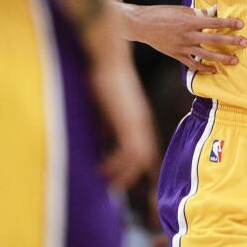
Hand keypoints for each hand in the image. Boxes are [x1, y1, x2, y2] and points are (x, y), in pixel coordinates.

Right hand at [82, 11, 157, 189]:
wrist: (108, 59)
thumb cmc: (103, 75)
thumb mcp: (107, 104)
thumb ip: (107, 122)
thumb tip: (102, 139)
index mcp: (139, 117)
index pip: (144, 147)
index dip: (135, 164)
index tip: (120, 176)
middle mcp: (143, 122)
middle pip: (145, 157)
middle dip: (130, 175)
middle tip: (114, 187)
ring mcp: (137, 123)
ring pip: (138, 159)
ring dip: (122, 174)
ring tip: (107, 184)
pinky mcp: (128, 123)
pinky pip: (127, 153)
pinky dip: (115, 165)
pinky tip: (101, 170)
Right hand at [126, 4, 245, 73]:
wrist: (141, 25)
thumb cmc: (161, 14)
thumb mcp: (180, 10)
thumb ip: (198, 13)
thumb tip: (214, 11)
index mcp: (189, 21)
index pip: (214, 22)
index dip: (228, 23)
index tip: (240, 24)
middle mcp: (188, 35)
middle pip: (214, 39)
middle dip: (230, 42)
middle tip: (244, 43)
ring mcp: (182, 47)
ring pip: (206, 55)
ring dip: (221, 58)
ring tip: (234, 60)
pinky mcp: (177, 55)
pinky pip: (193, 64)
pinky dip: (204, 68)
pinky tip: (214, 70)